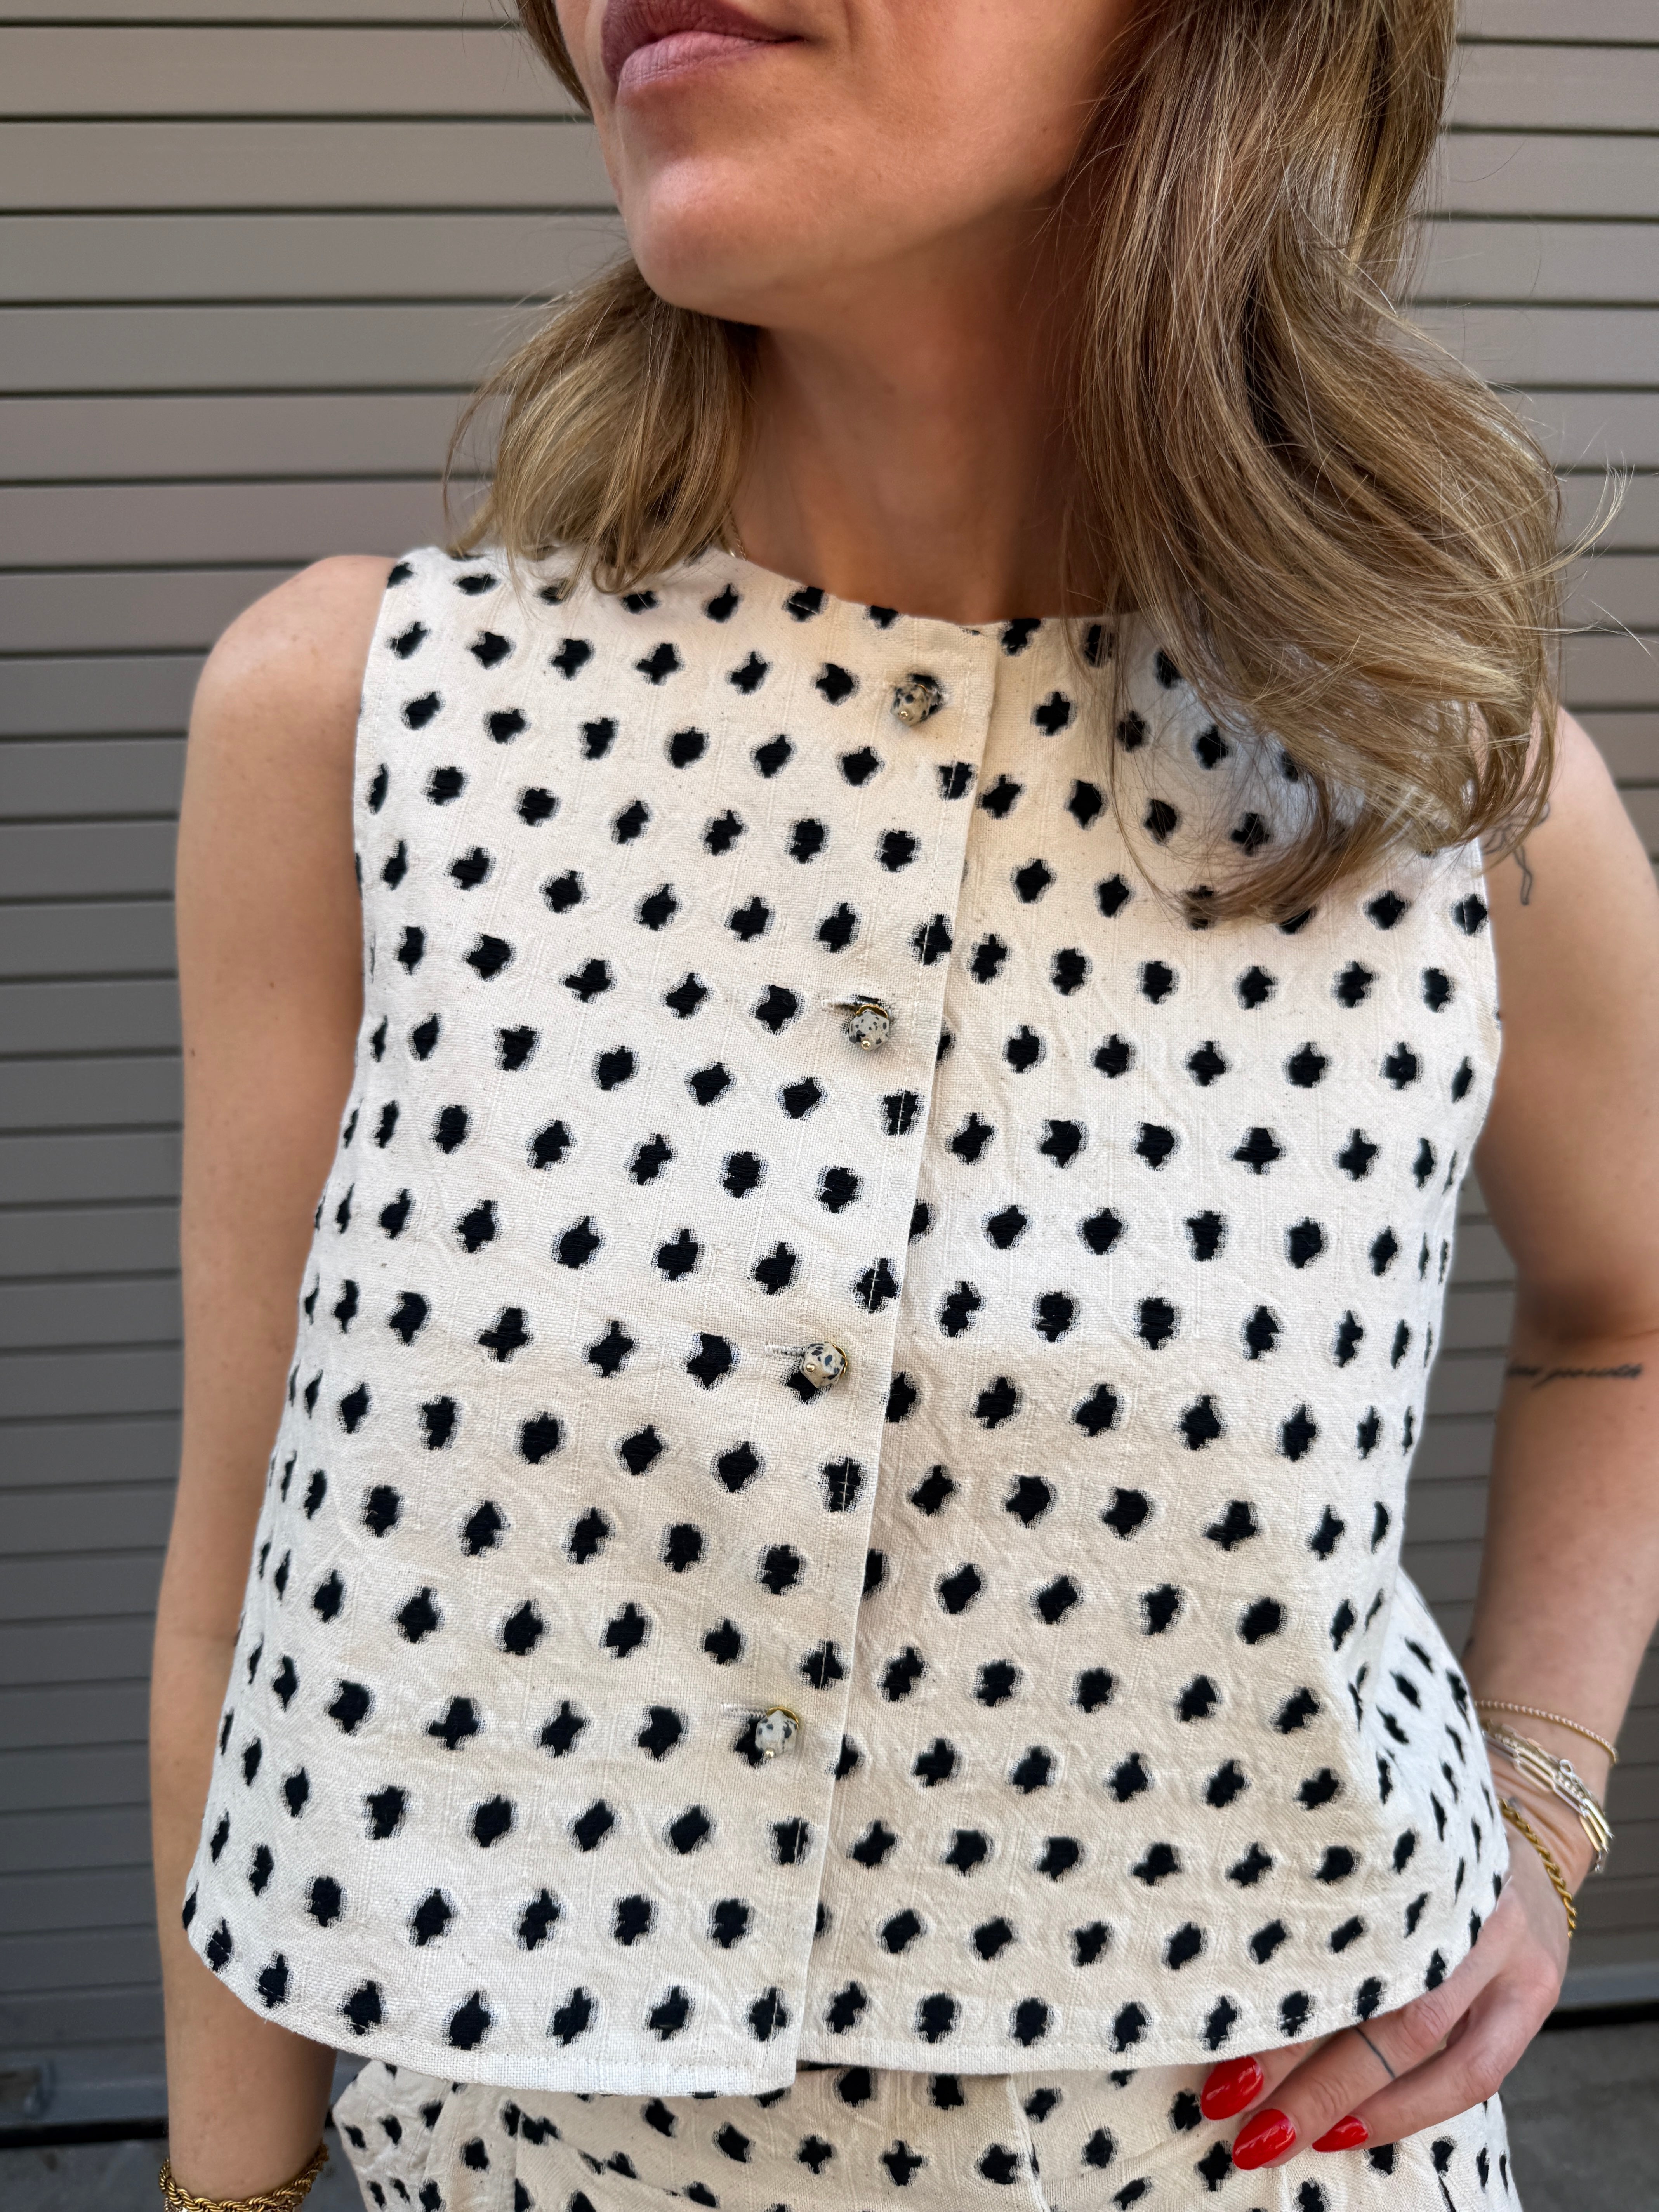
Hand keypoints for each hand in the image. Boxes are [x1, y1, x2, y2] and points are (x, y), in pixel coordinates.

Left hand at [1196, 1837, 1569, 2169]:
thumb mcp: (1375, 1845)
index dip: (1283, 1993)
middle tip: (1233, 2105)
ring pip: (1432, 2048)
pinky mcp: (1537, 1993)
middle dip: (1307, 2066)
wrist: (1528, 1823)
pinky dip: (1410, 2109)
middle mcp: (1469, 1900)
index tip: (1215, 2029)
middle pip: (1386, 2001)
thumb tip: (1226, 1966)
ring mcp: (1513, 1951)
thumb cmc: (1419, 1839)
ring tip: (1285, 2135)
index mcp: (1415, 1852)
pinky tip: (1352, 2130)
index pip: (1343, 1935)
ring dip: (1355, 2103)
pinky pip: (1478, 2073)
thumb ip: (1322, 1894)